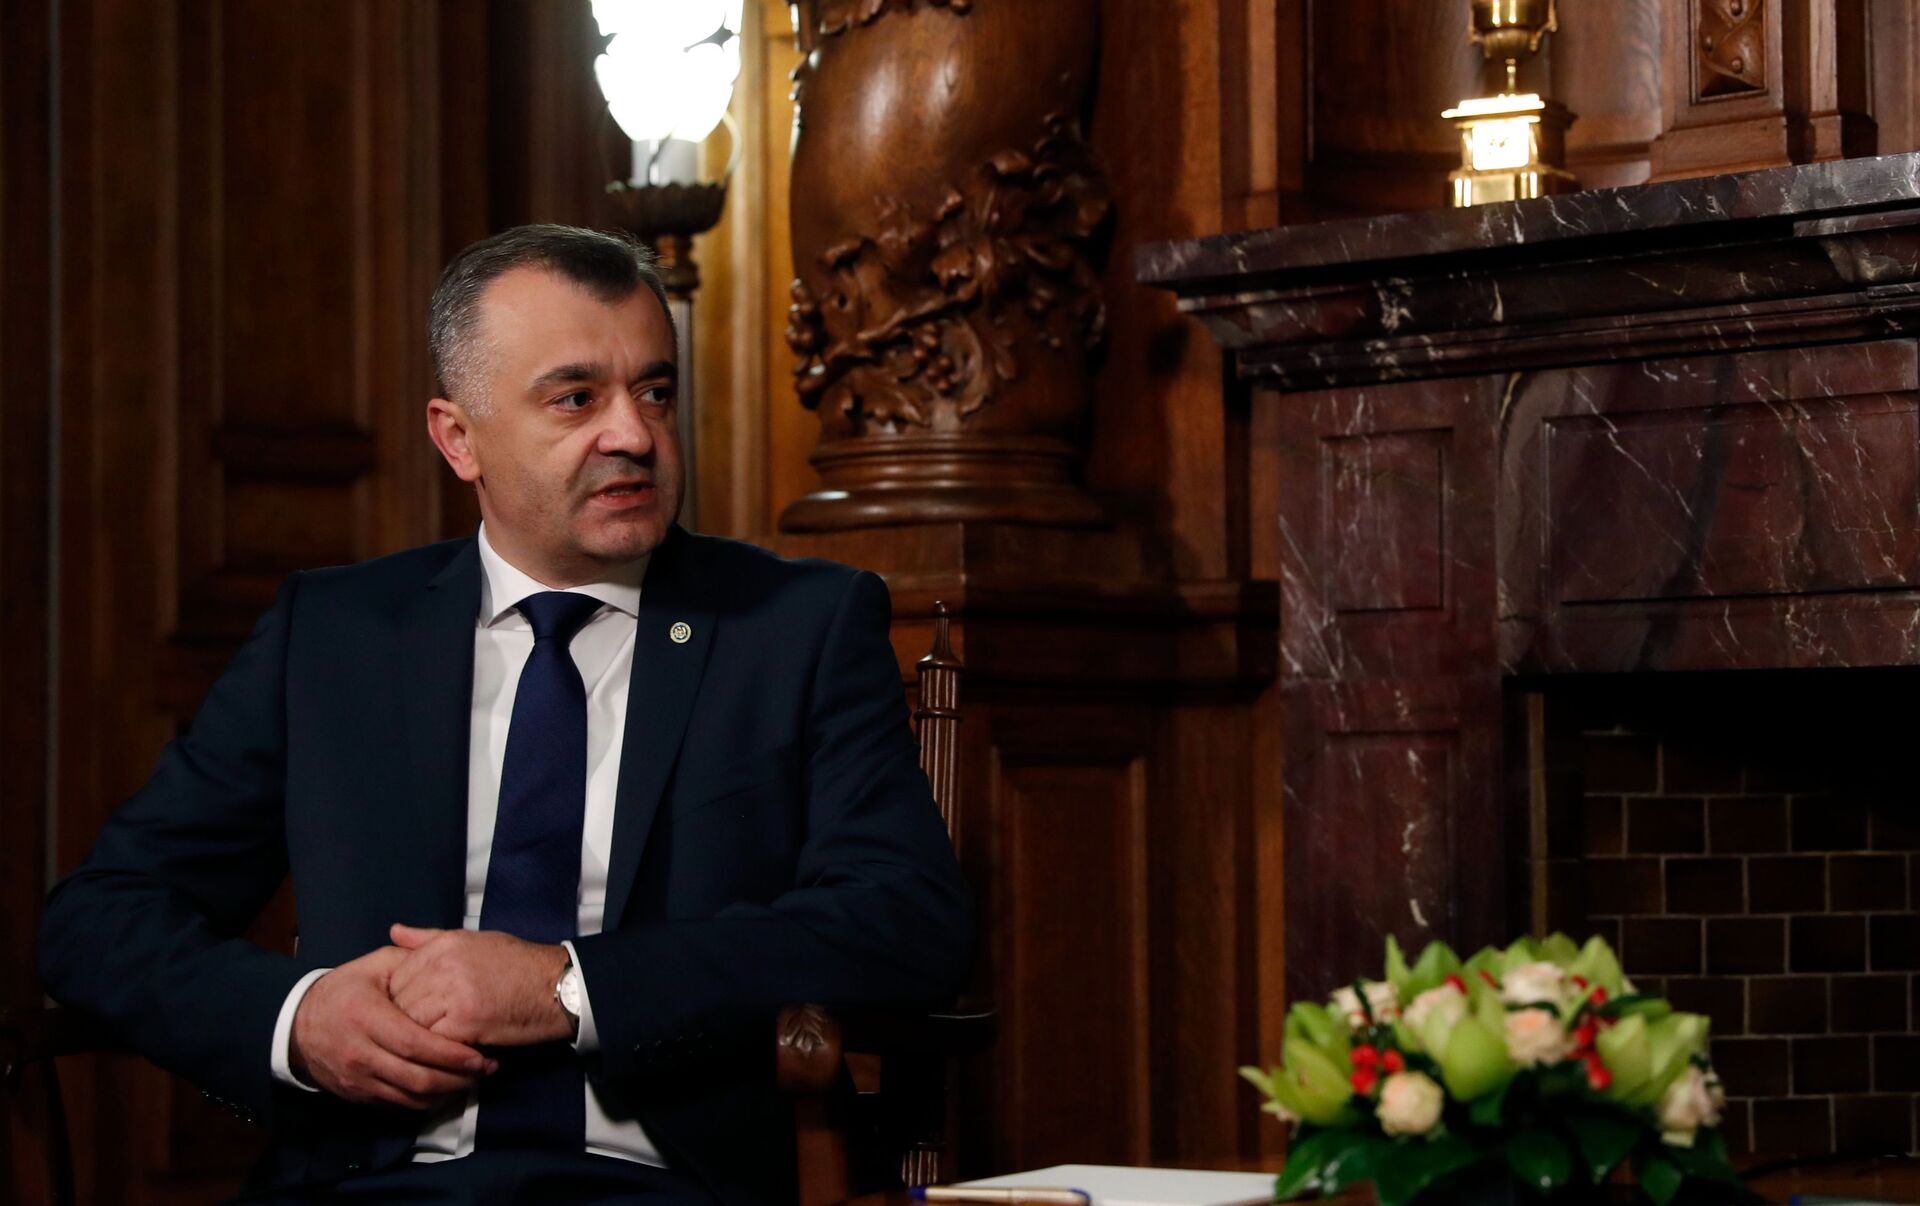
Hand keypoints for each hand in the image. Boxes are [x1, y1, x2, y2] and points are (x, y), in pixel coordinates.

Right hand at [289, 946, 497, 1108]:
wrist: (298, 1026)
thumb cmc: (344, 990)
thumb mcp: (374, 966)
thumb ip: (411, 961)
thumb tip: (448, 958)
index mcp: (367, 1017)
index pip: (416, 1045)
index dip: (452, 1055)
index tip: (482, 1055)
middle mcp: (362, 1053)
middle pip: (418, 1078)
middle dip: (459, 1078)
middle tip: (487, 1070)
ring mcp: (358, 1079)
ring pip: (411, 1097)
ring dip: (447, 1093)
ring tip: (473, 1079)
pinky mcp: (358, 1095)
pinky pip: (399, 1105)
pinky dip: (426, 1100)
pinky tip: (446, 1087)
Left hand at [387, 924, 573, 1047]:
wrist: (557, 985)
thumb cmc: (519, 964)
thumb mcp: (473, 940)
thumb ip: (428, 939)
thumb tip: (395, 932)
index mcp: (443, 945)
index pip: (394, 975)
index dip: (396, 1000)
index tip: (404, 1013)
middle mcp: (443, 965)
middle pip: (397, 1002)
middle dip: (401, 1022)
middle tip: (408, 1036)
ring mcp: (453, 993)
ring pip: (410, 1024)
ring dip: (415, 1040)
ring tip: (424, 1049)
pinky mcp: (465, 1022)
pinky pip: (432, 1043)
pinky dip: (434, 1052)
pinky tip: (444, 1055)